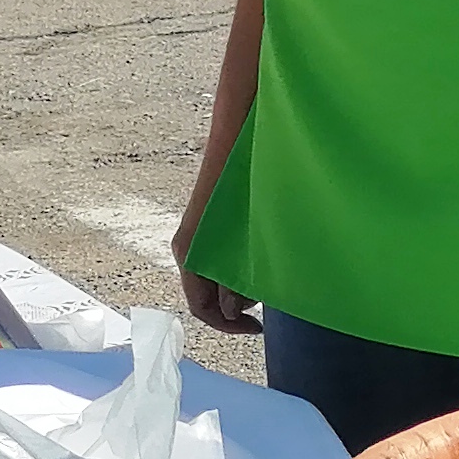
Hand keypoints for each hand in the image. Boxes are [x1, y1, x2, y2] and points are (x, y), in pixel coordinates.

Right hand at [176, 159, 258, 332]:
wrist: (237, 131)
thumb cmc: (243, 179)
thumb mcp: (245, 239)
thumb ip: (236, 279)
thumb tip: (233, 311)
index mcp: (189, 255)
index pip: (201, 308)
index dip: (229, 326)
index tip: (258, 327)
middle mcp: (188, 249)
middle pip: (209, 294)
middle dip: (240, 301)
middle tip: (270, 291)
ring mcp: (198, 236)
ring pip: (217, 276)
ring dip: (242, 281)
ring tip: (271, 267)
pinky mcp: (210, 226)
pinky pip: (222, 258)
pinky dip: (241, 265)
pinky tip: (264, 251)